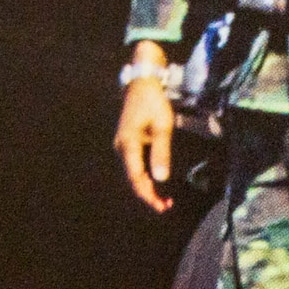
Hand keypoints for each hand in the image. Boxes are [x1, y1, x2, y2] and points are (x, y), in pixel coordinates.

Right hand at [114, 54, 174, 212]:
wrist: (142, 82)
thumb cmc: (154, 101)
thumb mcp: (162, 124)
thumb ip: (161, 151)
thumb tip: (161, 179)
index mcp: (128, 144)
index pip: (136, 178)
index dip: (148, 195)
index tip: (161, 206)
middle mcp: (121, 148)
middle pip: (133, 179)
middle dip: (149, 194)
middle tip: (167, 206)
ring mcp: (122, 145)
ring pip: (133, 173)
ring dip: (147, 186)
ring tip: (164, 199)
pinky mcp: (127, 142)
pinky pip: (135, 164)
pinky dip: (146, 175)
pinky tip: (157, 181)